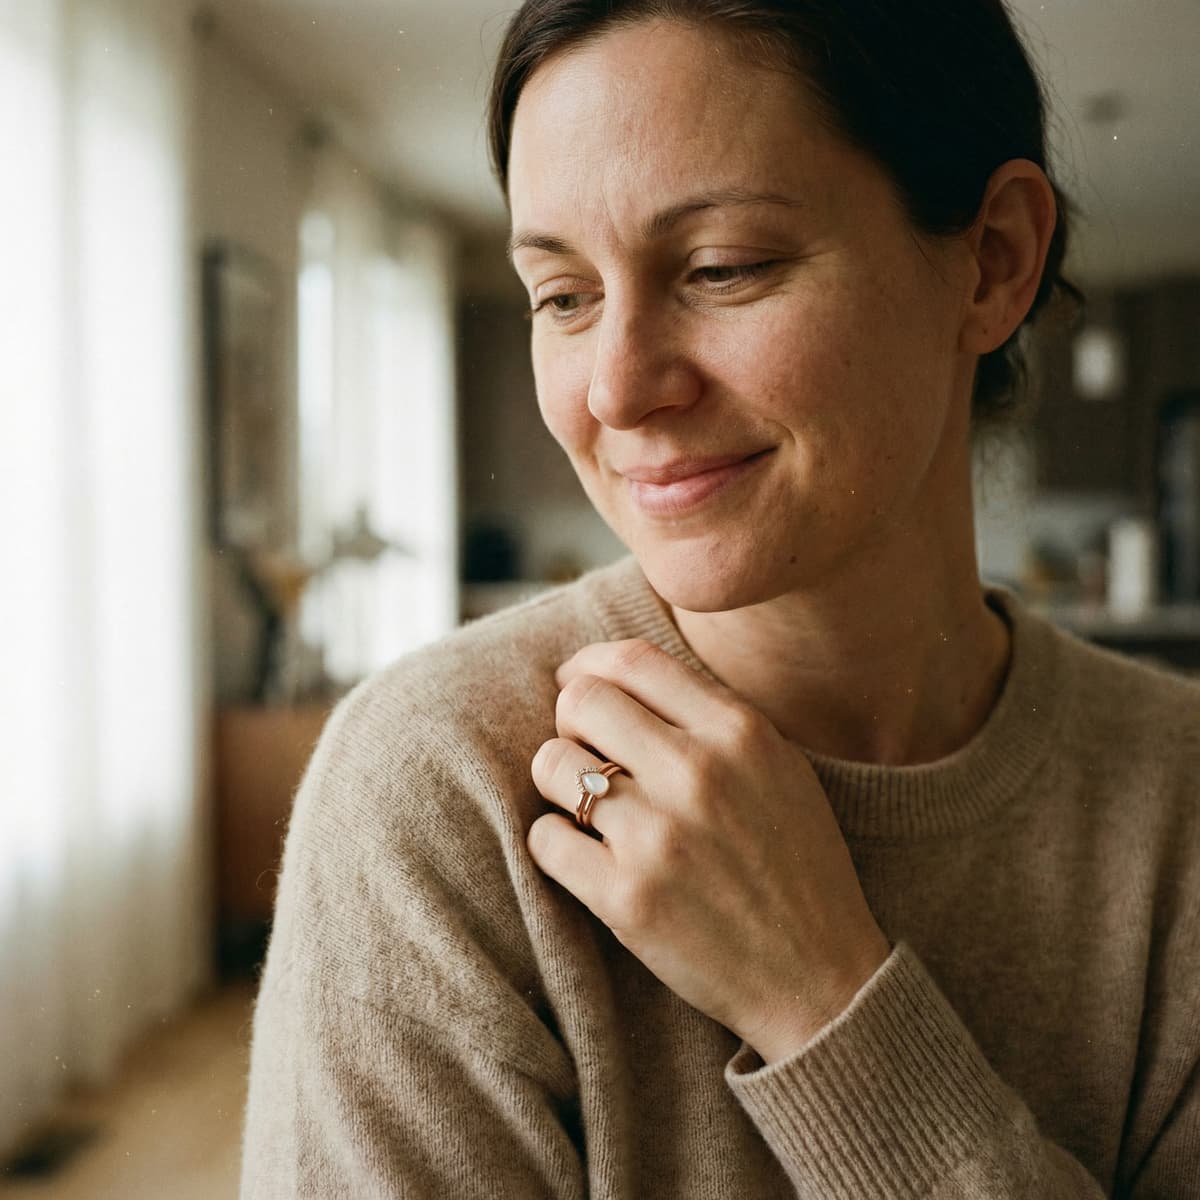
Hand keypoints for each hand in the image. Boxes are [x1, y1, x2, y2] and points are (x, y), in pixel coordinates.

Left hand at [528, 639, 890, 1063]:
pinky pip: (544, 839)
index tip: (574, 684)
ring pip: (551, 764)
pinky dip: (555, 844)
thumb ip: (709, 715)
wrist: (821, 978)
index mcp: (740, 732)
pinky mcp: (626, 898)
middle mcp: (698, 773)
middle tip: (583, 753)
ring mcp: (660, 836)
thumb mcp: (778, 767)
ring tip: (587, 810)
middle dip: (570, 723)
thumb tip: (617, 674)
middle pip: (582, 701)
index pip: (632, 660)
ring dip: (559, 784)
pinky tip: (585, 857)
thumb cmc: (794, 865)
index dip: (588, 665)